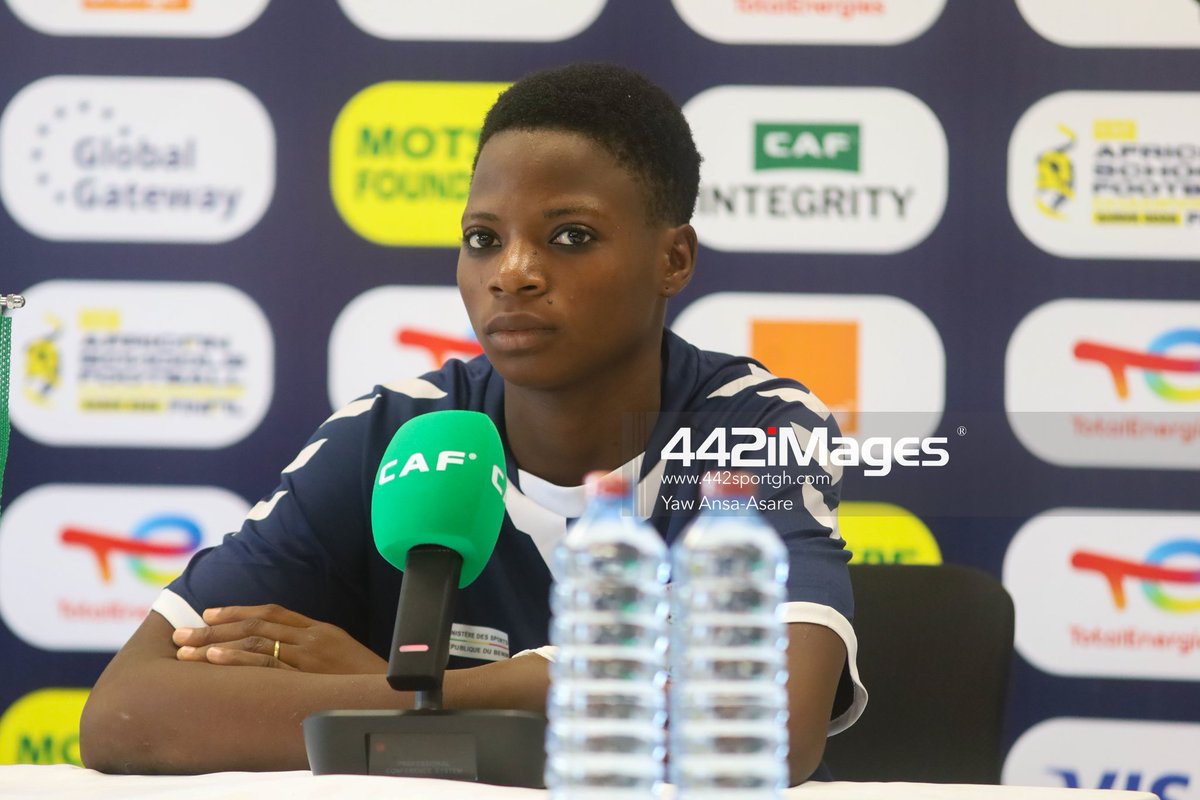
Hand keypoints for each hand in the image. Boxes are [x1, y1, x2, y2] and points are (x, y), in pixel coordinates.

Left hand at [172, 604, 386, 674]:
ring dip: (215, 645)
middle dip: (213, 628)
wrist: (392, 695)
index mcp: (319, 629)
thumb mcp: (341, 656)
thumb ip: (313, 649)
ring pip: (253, 643)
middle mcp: (311, 637)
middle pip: (254, 625)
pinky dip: (237, 660)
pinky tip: (213, 660)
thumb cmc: (364, 682)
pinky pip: (265, 664)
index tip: (208, 614)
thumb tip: (280, 653)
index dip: (237, 612)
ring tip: (185, 650)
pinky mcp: (308, 674)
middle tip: (180, 634)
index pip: (271, 612)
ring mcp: (309, 655)